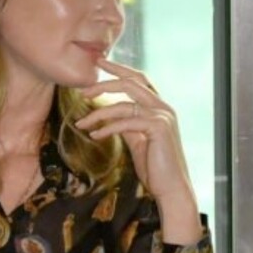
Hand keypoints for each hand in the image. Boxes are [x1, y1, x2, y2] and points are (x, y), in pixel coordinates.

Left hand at [81, 61, 199, 236]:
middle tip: (83, 90)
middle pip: (131, 82)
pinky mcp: (158, 128)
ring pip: (124, 103)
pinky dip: (107, 127)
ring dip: (99, 113)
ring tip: (81, 122)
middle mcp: (164, 107)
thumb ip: (127, 125)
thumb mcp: (137, 141)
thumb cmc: (155, 168)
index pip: (138, 79)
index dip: (118, 69)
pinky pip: (126, 122)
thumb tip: (110, 115)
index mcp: (160, 107)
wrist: (171, 188)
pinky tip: (94, 135)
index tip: (99, 63)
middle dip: (105, 82)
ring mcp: (163, 116)